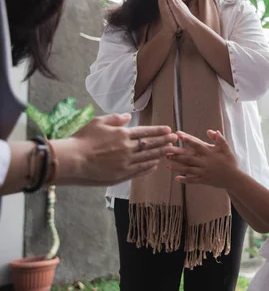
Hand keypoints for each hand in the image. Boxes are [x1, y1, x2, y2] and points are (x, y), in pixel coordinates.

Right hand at [63, 113, 177, 184]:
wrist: (72, 160)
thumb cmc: (82, 139)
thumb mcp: (98, 122)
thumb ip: (115, 119)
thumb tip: (128, 116)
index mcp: (122, 134)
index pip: (145, 132)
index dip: (158, 131)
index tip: (168, 130)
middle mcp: (127, 148)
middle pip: (150, 144)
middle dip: (164, 141)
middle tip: (175, 140)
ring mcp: (125, 162)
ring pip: (148, 158)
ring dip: (160, 154)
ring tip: (170, 151)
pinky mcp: (121, 175)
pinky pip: (140, 170)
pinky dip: (149, 167)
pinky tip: (155, 164)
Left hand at [165, 130, 239, 187]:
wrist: (235, 179)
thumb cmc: (231, 163)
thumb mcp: (227, 149)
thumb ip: (220, 140)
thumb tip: (211, 131)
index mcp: (210, 153)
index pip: (197, 145)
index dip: (188, 140)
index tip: (179, 135)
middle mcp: (205, 163)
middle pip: (189, 158)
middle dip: (177, 155)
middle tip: (166, 152)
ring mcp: (204, 172)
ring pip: (188, 169)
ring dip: (177, 167)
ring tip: (168, 165)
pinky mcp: (204, 180)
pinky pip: (192, 180)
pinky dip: (185, 180)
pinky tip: (176, 178)